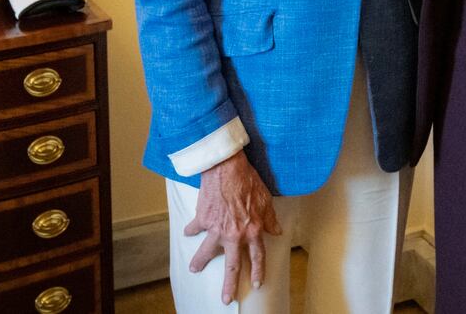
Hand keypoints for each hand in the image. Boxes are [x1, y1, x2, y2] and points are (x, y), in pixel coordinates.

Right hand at [184, 150, 281, 303]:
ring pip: (206, 251)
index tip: (255, 283)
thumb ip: (270, 218)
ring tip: (194, 268)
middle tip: (226, 298)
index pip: (257, 256)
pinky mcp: (202, 219)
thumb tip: (277, 230)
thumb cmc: (247, 181)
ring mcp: (216, 228)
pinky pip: (195, 227)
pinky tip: (188, 232)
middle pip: (231, 264)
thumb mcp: (265, 200)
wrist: (226, 168)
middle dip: (229, 284)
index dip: (257, 271)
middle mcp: (234, 234)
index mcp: (252, 230)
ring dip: (200, 261)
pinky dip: (191, 230)